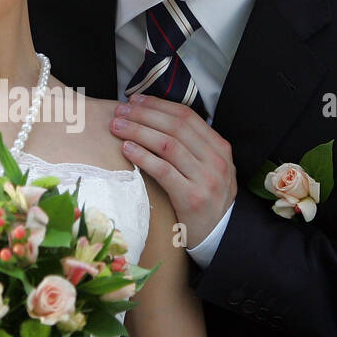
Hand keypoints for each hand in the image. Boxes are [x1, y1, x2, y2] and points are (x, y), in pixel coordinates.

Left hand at [111, 93, 235, 246]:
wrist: (218, 236)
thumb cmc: (205, 198)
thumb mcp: (208, 168)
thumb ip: (191, 146)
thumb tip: (153, 120)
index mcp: (219, 147)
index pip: (187, 116)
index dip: (158, 105)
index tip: (135, 101)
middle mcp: (215, 160)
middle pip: (175, 127)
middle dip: (143, 115)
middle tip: (119, 111)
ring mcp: (206, 179)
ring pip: (167, 145)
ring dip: (138, 132)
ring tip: (117, 127)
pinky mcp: (191, 198)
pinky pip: (163, 170)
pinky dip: (143, 157)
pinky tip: (127, 149)